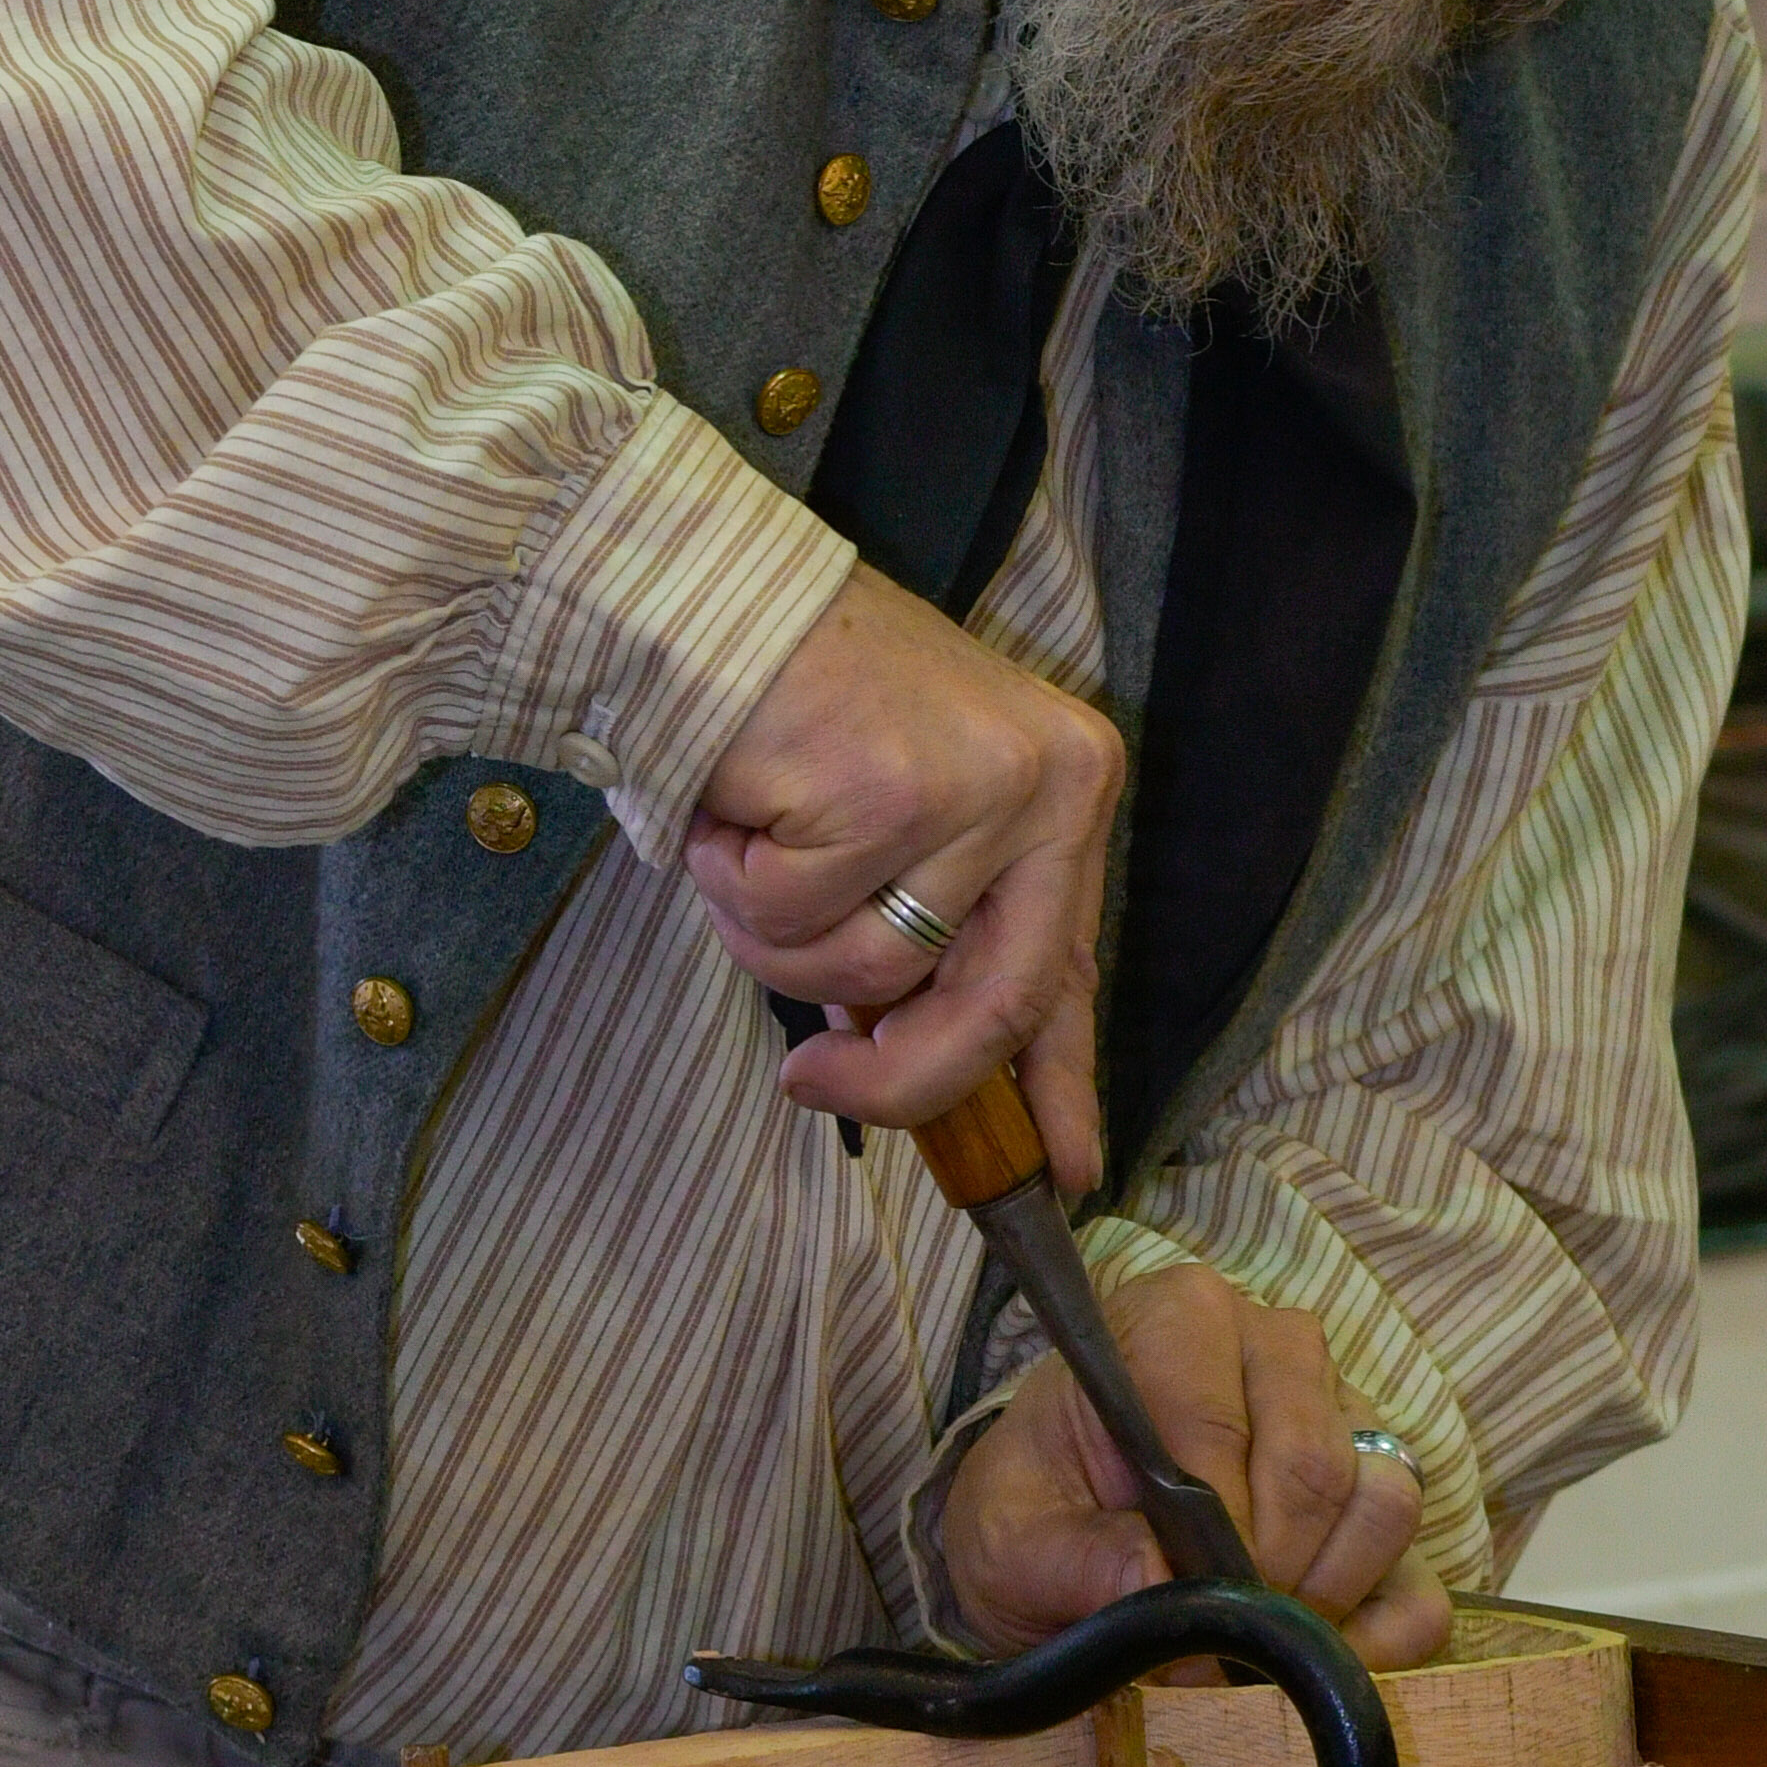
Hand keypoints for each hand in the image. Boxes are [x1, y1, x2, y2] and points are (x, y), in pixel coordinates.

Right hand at [686, 562, 1124, 1189]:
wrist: (696, 592)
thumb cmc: (793, 705)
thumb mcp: (900, 823)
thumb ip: (930, 934)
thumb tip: (919, 1069)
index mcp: (1065, 789)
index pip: (1071, 972)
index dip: (1062, 1086)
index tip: (1069, 1173)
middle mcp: (1046, 786)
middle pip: (991, 1005)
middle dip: (894, 1076)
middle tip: (812, 1083)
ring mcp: (974, 788)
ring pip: (868, 968)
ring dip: (776, 933)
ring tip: (750, 841)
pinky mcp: (887, 792)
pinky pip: (792, 917)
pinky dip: (733, 881)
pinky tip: (731, 806)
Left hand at [936, 1259, 1452, 1663]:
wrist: (1056, 1553)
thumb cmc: (1034, 1517)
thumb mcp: (1009, 1542)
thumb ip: (1071, 1559)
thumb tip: (1162, 1580)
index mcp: (1181, 1319)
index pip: (1221, 1420)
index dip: (1207, 1527)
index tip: (1175, 1590)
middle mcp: (1280, 1349)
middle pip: (1317, 1464)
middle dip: (1262, 1572)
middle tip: (1206, 1629)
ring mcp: (1350, 1422)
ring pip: (1387, 1506)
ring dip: (1320, 1600)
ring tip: (1245, 1639)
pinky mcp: (1385, 1512)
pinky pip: (1421, 1588)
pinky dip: (1375, 1647)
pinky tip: (1302, 1662)